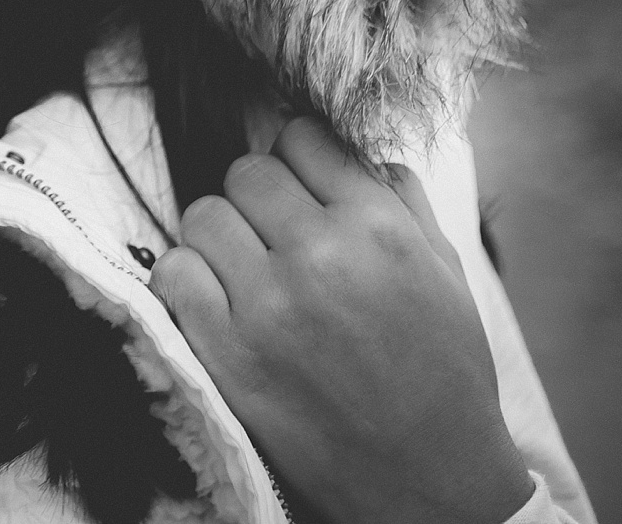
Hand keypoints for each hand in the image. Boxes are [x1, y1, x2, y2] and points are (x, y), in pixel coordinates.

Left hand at [150, 117, 533, 523]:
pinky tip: (217, 302)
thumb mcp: (448, 276)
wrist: (432, 483)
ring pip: (202, 215)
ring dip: (219, 238)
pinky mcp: (227, 351)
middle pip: (246, 171)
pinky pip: (173, 272)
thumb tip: (358, 151)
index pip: (302, 137)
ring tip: (246, 272)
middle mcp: (321, 255)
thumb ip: (403, 202)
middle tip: (274, 235)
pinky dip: (187, 281)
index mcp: (379, 228)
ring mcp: (268, 304)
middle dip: (257, 198)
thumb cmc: (444, 376)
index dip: (298, 158)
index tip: (300, 186)